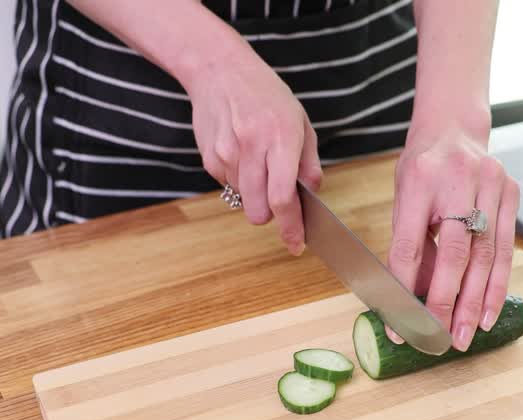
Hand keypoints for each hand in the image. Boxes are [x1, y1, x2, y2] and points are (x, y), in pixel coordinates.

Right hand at [182, 44, 321, 253]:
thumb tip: (312, 193)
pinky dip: (239, 180)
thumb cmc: (266, 95)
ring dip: (255, 194)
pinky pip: (228, 186)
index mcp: (281, 139)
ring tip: (258, 162)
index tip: (296, 244)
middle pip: (260, 211)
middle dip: (272, 216)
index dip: (291, 227)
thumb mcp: (299, 122)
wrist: (219, 71)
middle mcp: (252, 148)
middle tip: (279, 198)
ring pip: (244, 201)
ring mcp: (227, 154)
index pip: (284, 197)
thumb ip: (308, 161)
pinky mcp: (210, 158)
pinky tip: (242, 154)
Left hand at [388, 122, 519, 351]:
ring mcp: (491, 184)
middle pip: (454, 254)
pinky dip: (496, 285)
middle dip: (447, 303)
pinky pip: (506, 249)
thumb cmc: (423, 170)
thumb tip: (415, 301)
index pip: (409, 245)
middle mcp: (459, 180)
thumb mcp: (405, 200)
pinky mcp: (512, 193)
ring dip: (475, 302)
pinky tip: (487, 313)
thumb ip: (412, 246)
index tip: (400, 326)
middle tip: (440, 340)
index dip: (404, 291)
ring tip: (464, 335)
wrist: (455, 128)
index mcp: (420, 181)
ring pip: (486, 255)